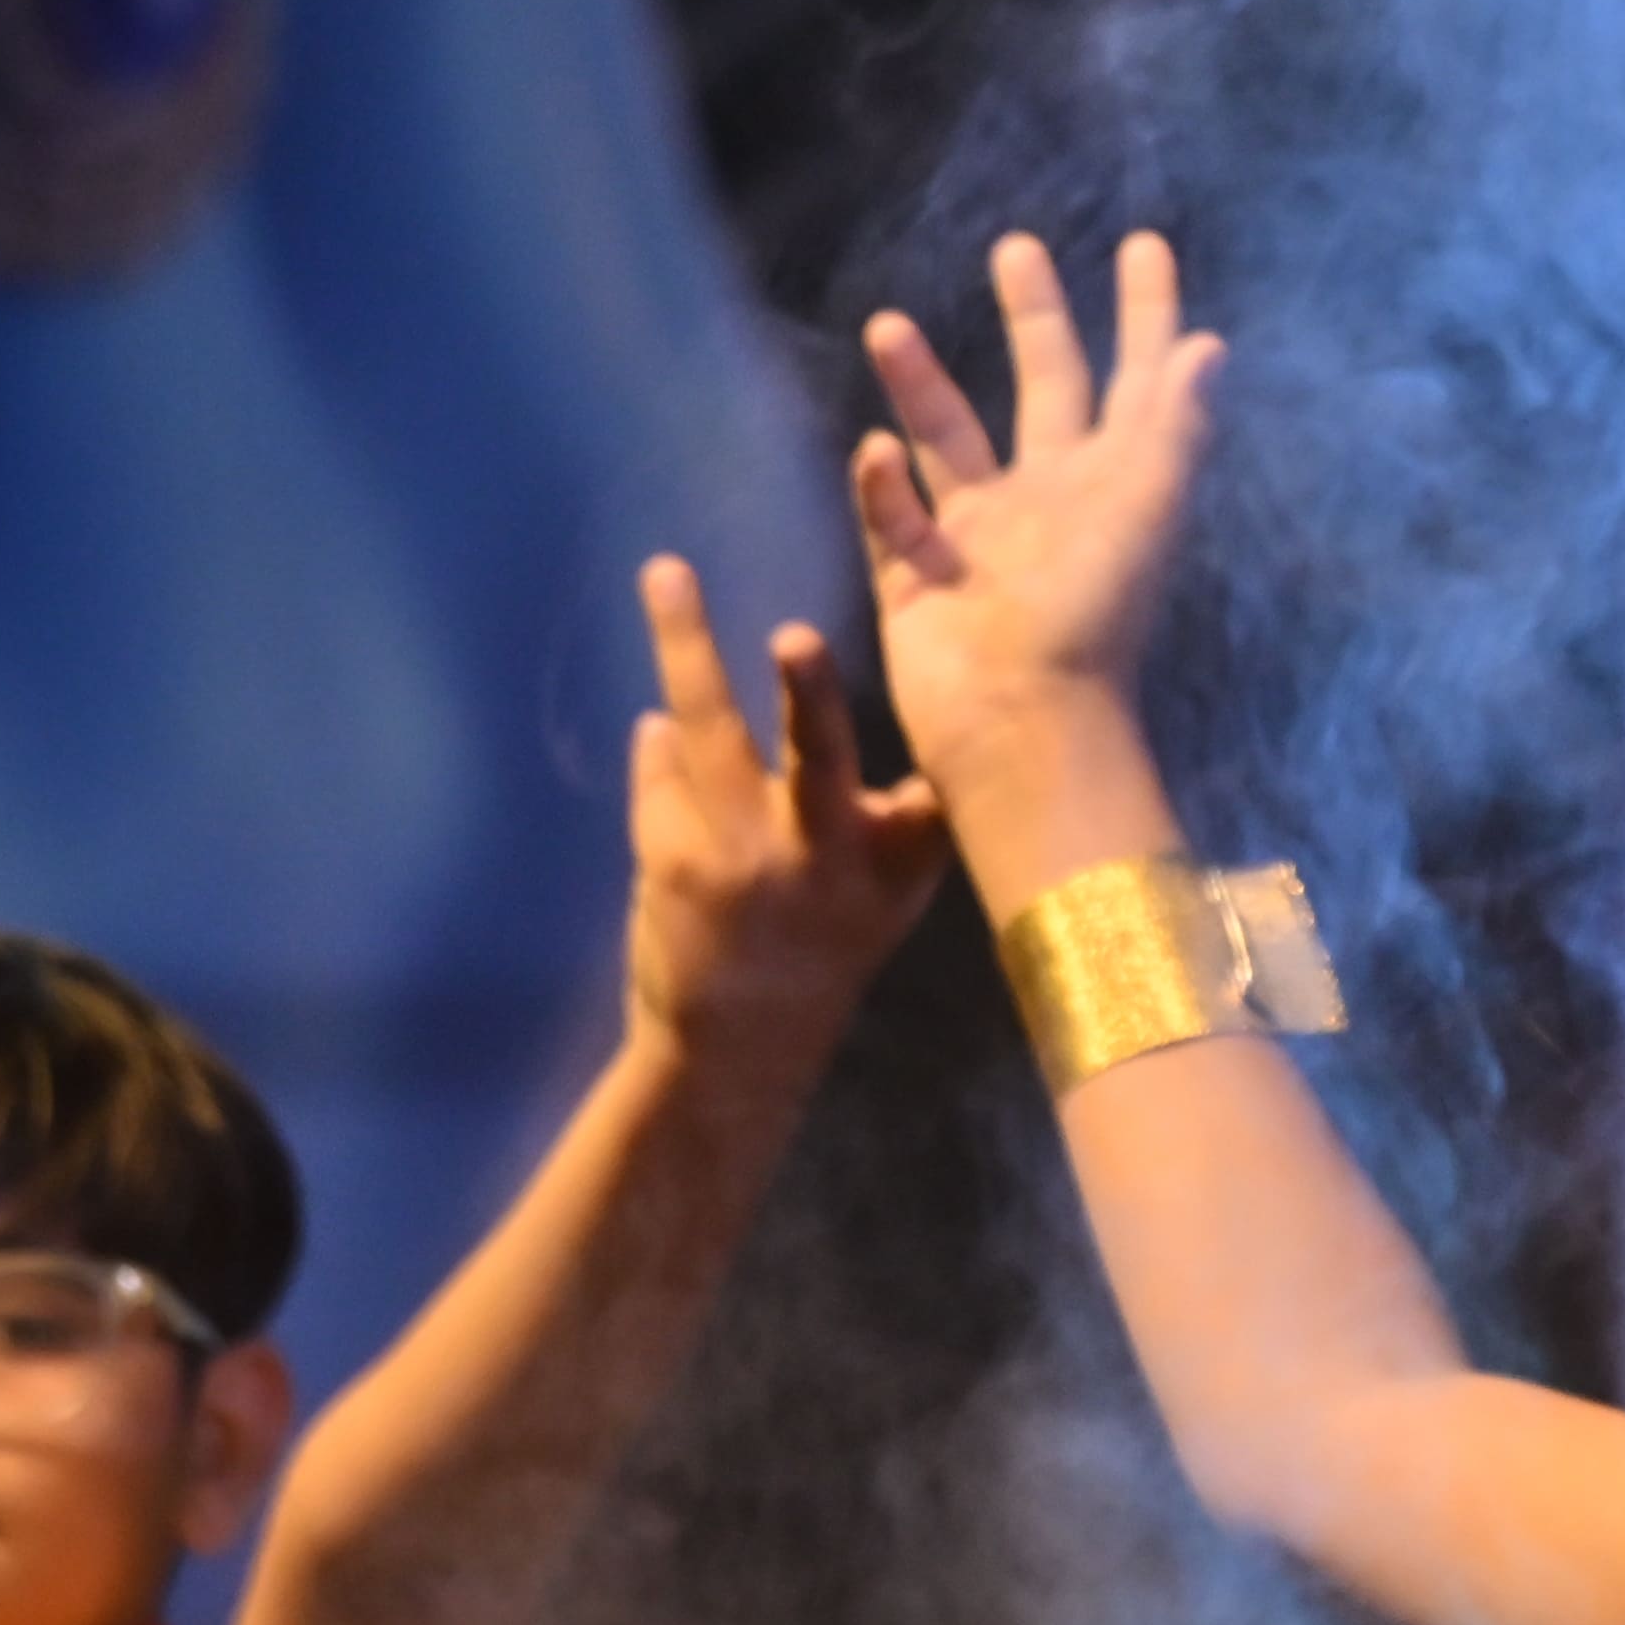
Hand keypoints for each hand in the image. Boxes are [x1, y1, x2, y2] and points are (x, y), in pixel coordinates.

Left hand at [623, 556, 950, 1078]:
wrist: (736, 1049)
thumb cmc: (825, 953)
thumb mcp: (891, 897)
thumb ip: (906, 823)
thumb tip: (912, 740)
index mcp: (891, 863)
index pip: (927, 787)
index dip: (948, 743)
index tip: (963, 699)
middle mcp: (822, 860)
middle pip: (818, 757)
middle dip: (811, 695)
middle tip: (796, 636)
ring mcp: (741, 861)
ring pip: (710, 731)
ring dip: (688, 643)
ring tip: (669, 575)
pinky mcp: (671, 861)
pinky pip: (662, 772)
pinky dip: (660, 749)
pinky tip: (660, 734)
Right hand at [852, 231, 1227, 796]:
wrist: (1021, 717)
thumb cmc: (1092, 609)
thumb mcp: (1147, 504)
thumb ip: (1172, 423)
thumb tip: (1208, 344)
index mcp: (1114, 482)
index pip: (1136, 378)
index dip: (1145, 315)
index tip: (1145, 244)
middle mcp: (1051, 501)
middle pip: (1044, 388)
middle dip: (1035, 320)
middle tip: (1016, 247)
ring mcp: (981, 540)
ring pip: (948, 442)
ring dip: (921, 384)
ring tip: (888, 324)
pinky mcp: (918, 581)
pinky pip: (892, 519)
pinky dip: (880, 487)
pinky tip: (873, 451)